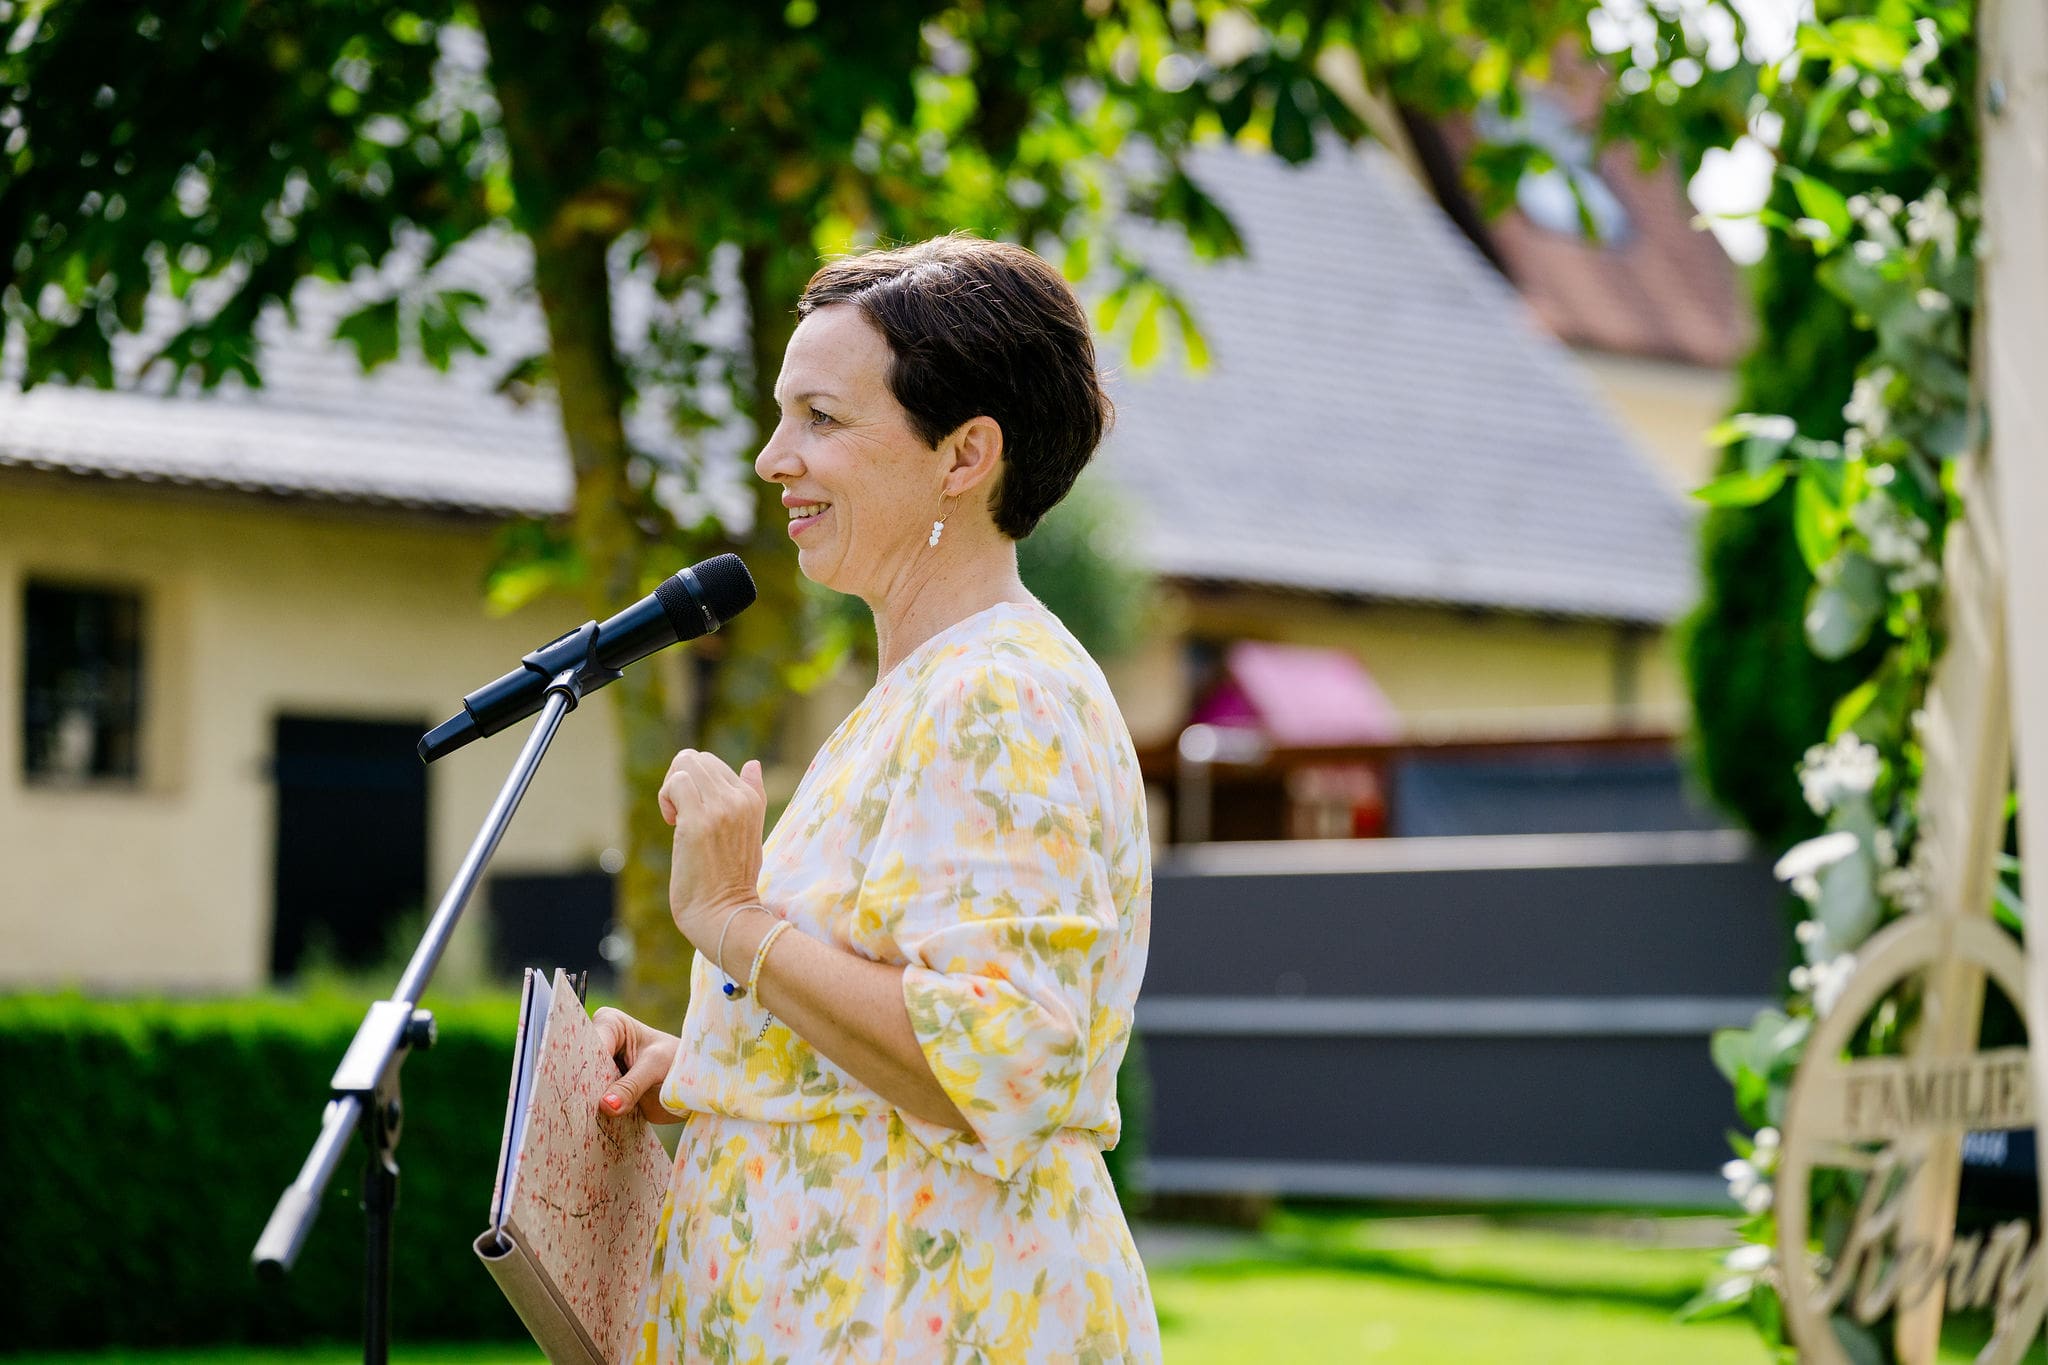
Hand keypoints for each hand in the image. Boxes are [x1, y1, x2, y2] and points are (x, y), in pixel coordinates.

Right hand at [592, 1006, 684, 1124]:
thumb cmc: (678, 1062)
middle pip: (580, 1066)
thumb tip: (606, 1105)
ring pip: (582, 1087)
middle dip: (581, 1087)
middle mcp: (600, 1044)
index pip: (589, 1045)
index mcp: (611, 1024)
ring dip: (585, 1104)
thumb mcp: (657, 1067)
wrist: (692, 1084)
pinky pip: (591, 1104)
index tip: (584, 1088)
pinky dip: (593, 1115)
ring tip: (586, 1120)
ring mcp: (599, 1070)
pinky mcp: (602, 1091)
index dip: (584, 1066)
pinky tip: (592, 1125)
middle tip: (581, 1109)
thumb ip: (632, 1085)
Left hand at [658, 750, 767, 947]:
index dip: (695, 785)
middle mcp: (739, 799)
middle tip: (679, 814)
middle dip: (679, 781)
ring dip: (671, 787)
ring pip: (686, 763)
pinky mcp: (699, 821)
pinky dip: (666, 797)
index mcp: (752, 799)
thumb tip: (753, 764)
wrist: (725, 913)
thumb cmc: (731, 879)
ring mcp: (721, 809)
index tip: (693, 814)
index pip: (714, 764)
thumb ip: (752, 795)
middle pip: (697, 758)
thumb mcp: (750, 832)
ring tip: (676, 817)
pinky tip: (671, 821)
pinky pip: (677, 783)